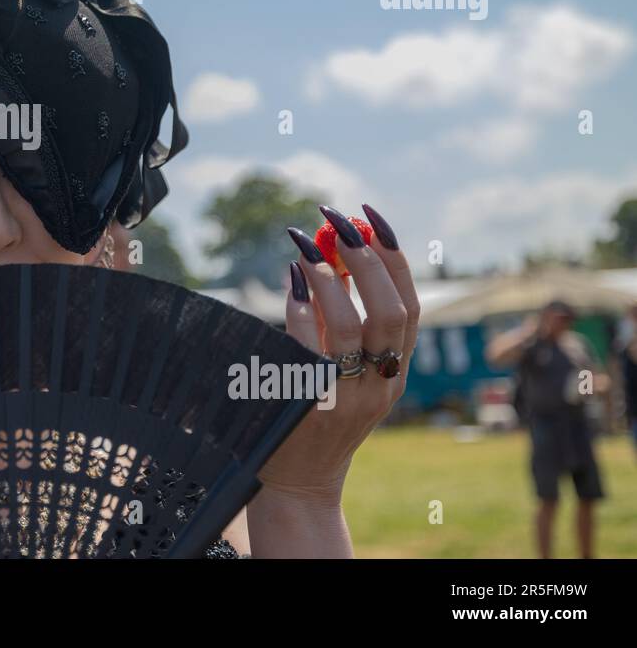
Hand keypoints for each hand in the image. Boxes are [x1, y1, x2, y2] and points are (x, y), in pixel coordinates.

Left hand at [263, 204, 419, 503]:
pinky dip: (301, 311)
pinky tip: (289, 285)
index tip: (372, 217)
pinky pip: (310, 350)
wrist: (300, 482)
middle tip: (337, 222)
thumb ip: (339, 319)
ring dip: (331, 279)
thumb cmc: (317, 415)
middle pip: (391, 312)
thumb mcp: (345, 368)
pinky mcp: (315, 408)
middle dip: (366, 259)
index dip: (395, 258)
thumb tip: (322, 252)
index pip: (410, 305)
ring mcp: (351, 398)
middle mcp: (383, 384)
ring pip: (353, 328)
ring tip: (306, 246)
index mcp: (397, 370)